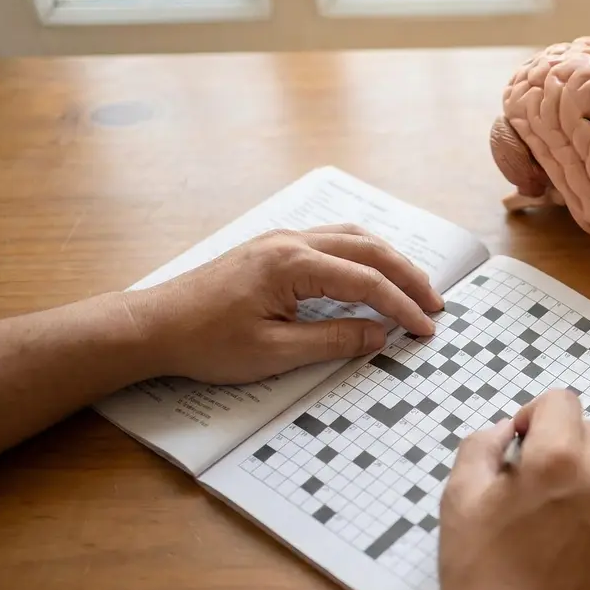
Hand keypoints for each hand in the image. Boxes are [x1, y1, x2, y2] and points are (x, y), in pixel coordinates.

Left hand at [124, 224, 442, 383]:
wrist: (153, 326)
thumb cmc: (205, 342)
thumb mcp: (273, 352)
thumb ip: (332, 339)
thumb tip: (379, 335)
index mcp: (292, 264)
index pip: (365, 281)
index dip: (401, 306)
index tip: (426, 328)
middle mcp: (291, 242)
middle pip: (368, 249)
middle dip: (407, 275)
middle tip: (436, 303)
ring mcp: (282, 240)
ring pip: (353, 237)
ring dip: (388, 260)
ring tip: (414, 286)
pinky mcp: (274, 249)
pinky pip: (333, 241)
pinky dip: (364, 255)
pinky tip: (373, 272)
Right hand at [438, 389, 589, 589]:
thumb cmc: (480, 572)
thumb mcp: (459, 496)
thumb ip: (482, 445)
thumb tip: (505, 430)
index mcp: (558, 458)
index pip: (561, 400)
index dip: (533, 415)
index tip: (517, 444)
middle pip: (588, 430)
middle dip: (558, 443)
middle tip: (527, 481)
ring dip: (579, 474)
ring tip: (547, 514)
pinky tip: (565, 538)